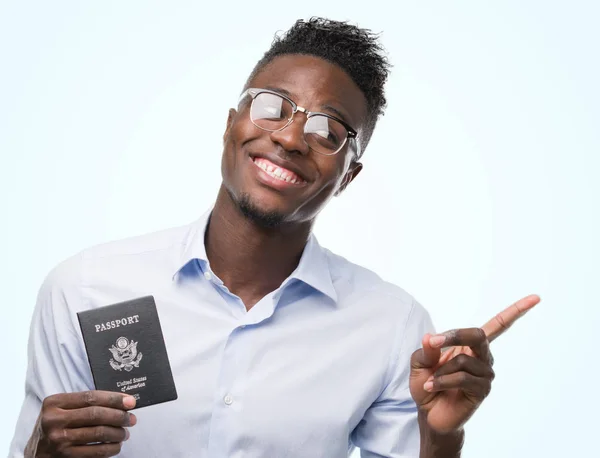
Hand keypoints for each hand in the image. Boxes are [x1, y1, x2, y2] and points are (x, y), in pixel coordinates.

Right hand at [24, 390, 136, 457]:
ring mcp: (58, 439)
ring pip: (98, 433)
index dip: (114, 398)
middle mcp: (54, 420)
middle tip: (131, 419)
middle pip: (96, 414)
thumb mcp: (62, 410)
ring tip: (125, 433)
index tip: (130, 401)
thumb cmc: (56, 427)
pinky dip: (110, 449)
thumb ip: (85, 404)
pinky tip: (115, 446)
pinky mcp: (64, 456)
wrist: (36, 453)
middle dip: (119, 416)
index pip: (91, 397)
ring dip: (117, 433)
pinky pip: (95, 452)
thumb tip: (121, 403)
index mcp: (54, 403)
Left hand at [410, 294, 539, 433]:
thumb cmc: (427, 383)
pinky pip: (461, 377)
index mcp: (470, 345)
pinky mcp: (482, 390)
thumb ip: (426, 349)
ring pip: (462, 359)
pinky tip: (433, 387)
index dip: (516, 311)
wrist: (430, 414)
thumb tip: (431, 338)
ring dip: (441, 370)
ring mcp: (485, 374)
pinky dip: (442, 381)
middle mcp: (482, 357)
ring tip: (433, 381)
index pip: (497, 325)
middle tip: (435, 342)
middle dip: (454, 336)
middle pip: (478, 335)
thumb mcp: (419, 362)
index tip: (536, 298)